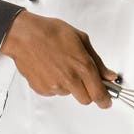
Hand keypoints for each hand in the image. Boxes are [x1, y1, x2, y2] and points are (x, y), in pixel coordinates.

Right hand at [0, 10, 116, 107]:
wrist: (25, 36)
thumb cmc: (51, 32)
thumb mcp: (81, 39)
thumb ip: (98, 61)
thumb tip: (109, 75)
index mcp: (82, 66)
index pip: (99, 94)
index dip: (105, 100)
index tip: (107, 101)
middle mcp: (70, 79)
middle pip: (86, 100)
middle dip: (88, 92)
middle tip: (83, 79)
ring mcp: (55, 86)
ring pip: (69, 94)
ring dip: (69, 85)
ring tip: (61, 65)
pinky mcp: (42, 89)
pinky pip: (54, 92)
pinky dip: (55, 84)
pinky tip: (51, 68)